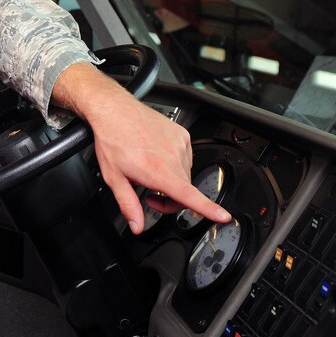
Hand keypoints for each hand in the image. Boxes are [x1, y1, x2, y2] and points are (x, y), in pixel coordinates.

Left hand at [53, 63, 230, 233]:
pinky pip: (185, 156)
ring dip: (171, 179)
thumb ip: (128, 205)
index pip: (190, 196)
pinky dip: (173, 161)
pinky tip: (155, 155)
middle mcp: (173, 157)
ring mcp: (180, 144)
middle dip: (169, 198)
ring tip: (149, 170)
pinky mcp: (182, 134)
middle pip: (184, 190)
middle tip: (148, 195)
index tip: (223, 216)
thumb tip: (137, 225)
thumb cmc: (113, 140)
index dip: (208, 208)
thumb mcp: (114, 178)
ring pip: (184, 173)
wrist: (114, 110)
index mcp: (159, 171)